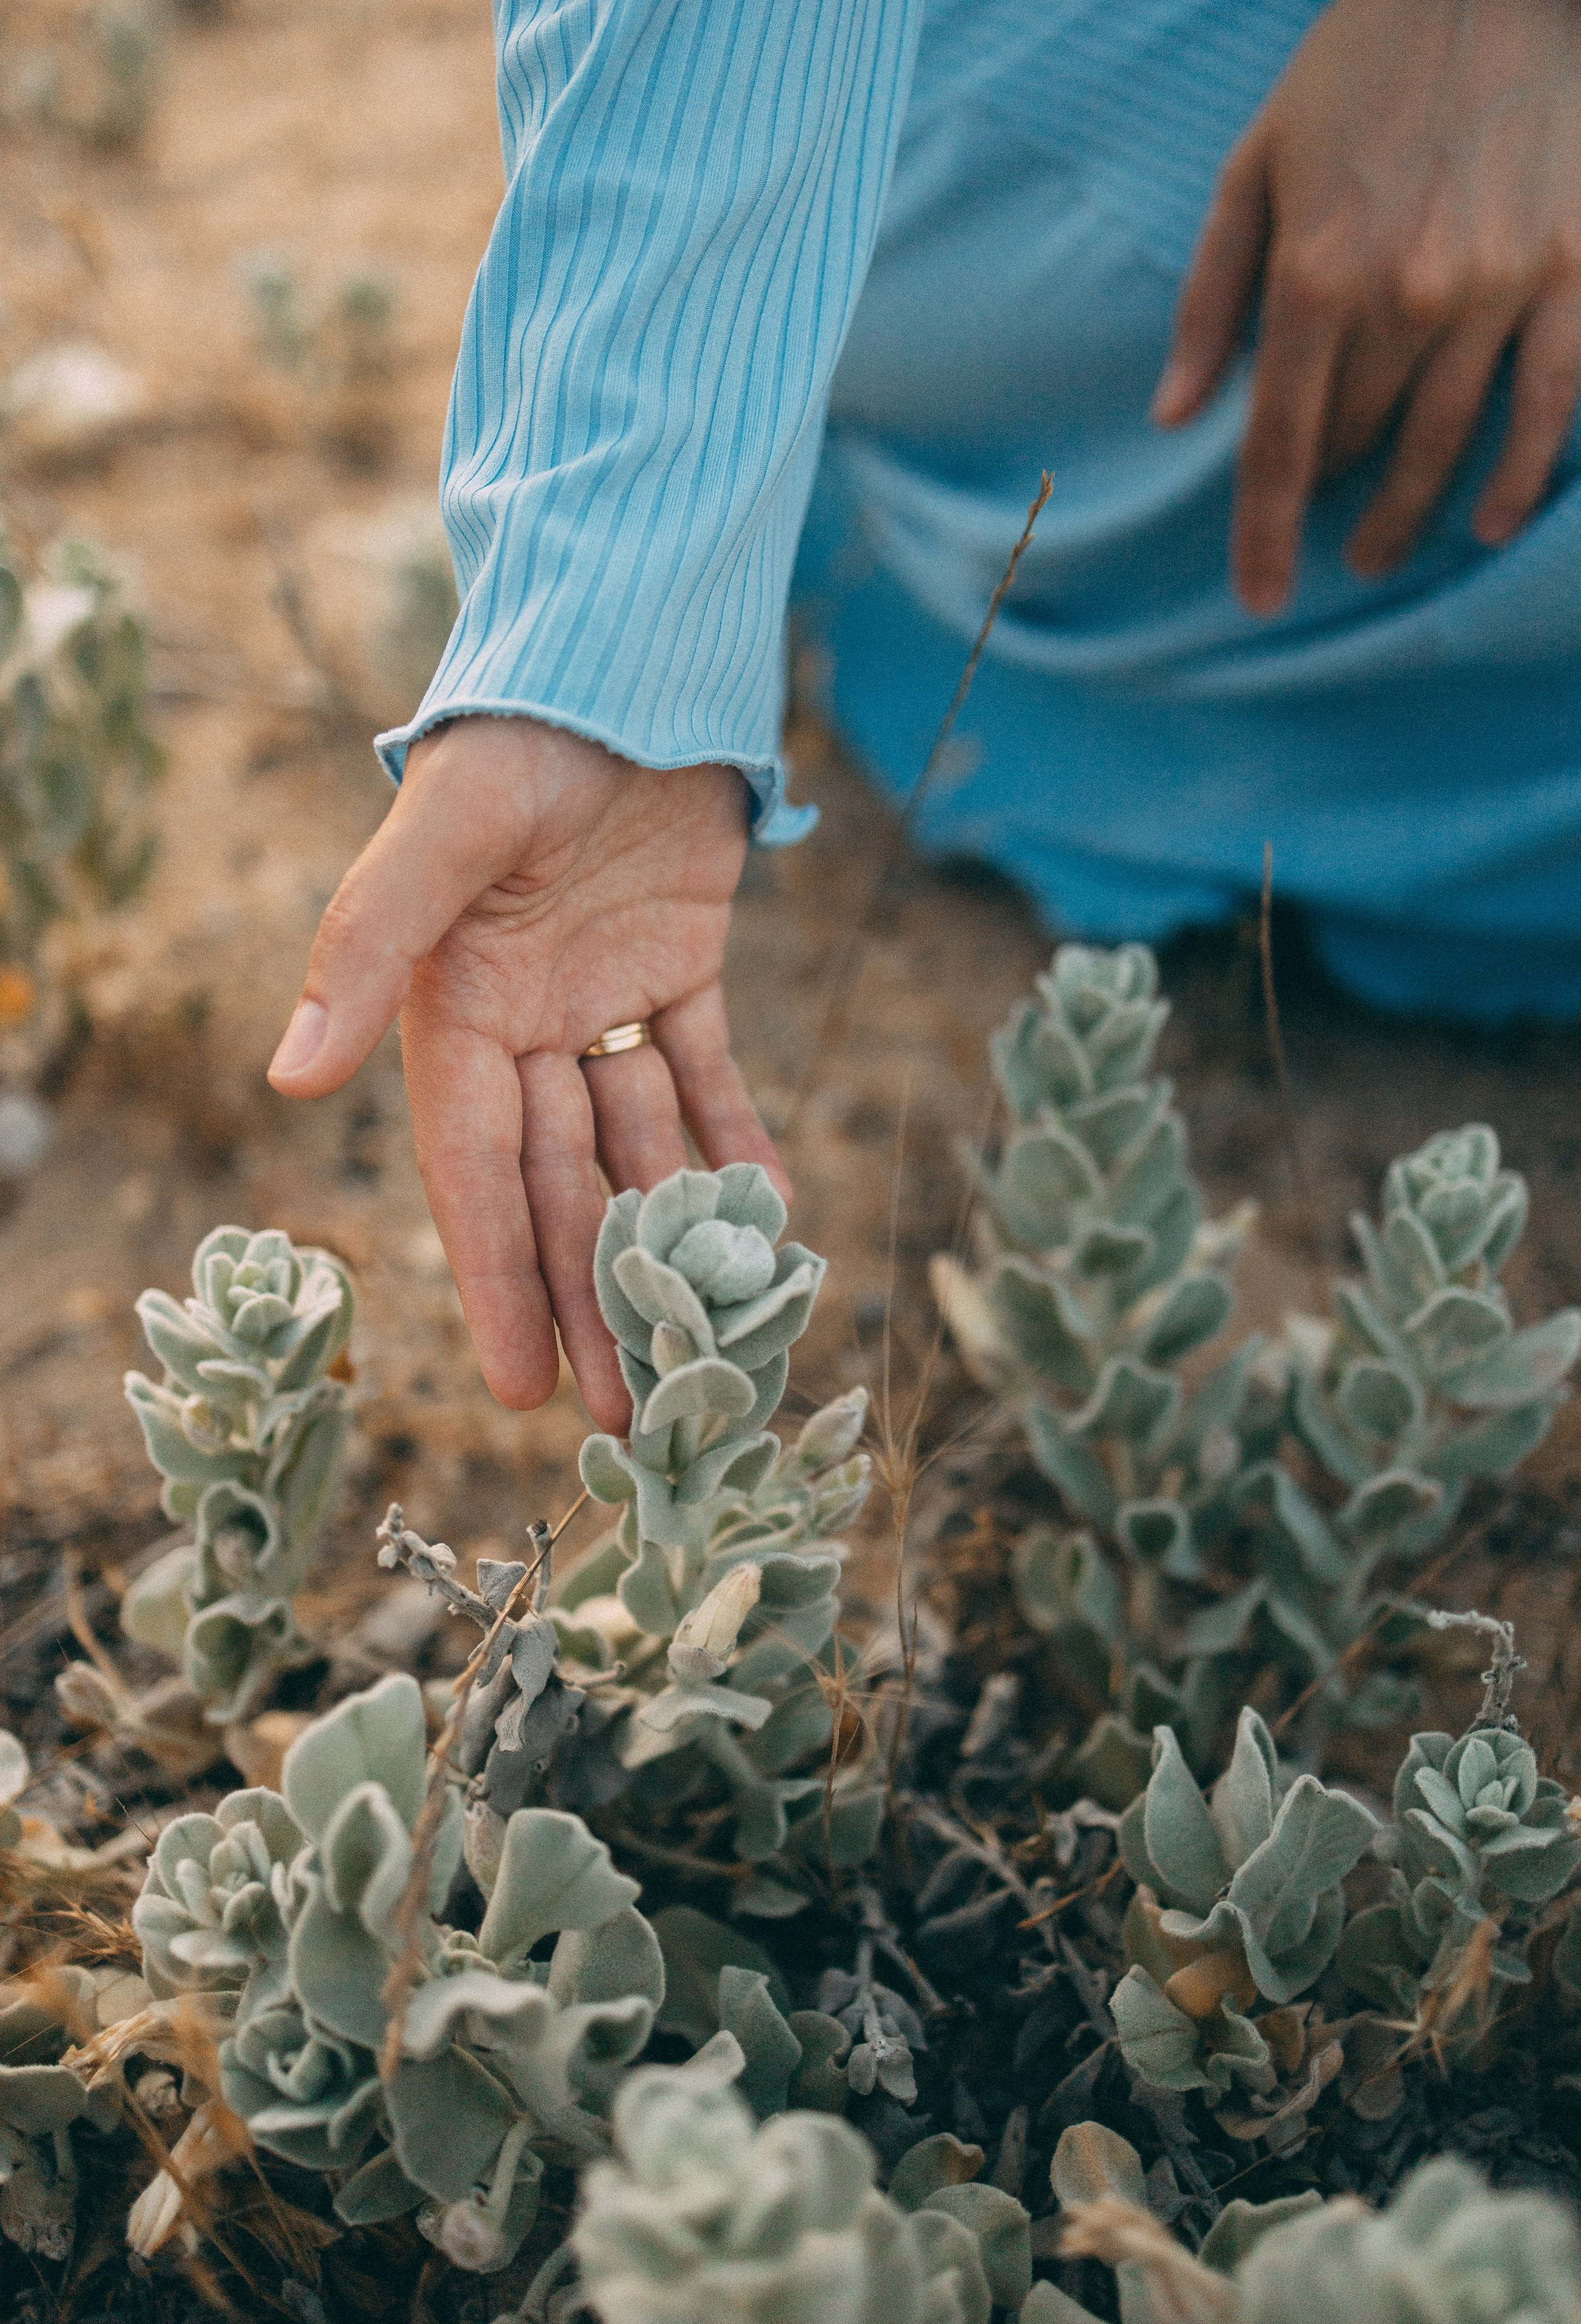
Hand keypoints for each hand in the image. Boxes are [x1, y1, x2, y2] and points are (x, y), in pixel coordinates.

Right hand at [266, 716, 785, 1430]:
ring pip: (637, 1150)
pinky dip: (736, 1139)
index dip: (498, 1279)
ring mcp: (605, 998)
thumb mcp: (442, 835)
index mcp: (453, 1008)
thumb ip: (367, 946)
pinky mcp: (682, 965)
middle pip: (561, 1186)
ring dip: (665, 1243)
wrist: (621, 646)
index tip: (518, 1386)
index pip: (475, 1173)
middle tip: (628, 1413)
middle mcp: (526, 1021)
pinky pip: (709, 1073)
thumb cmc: (518, 732)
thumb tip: (285, 1076)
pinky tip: (769, 1219)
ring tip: (695, 1353)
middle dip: (590, 1297)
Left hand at [1152, 0, 1580, 611]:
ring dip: (1412, 511)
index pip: (1280, 444)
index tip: (1259, 594)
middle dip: (1334, 497)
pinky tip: (1493, 520)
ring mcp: (1499, 290)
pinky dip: (1523, 473)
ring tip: (1384, 552)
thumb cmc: (1360, 71)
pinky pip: (1552, 402)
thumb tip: (1175, 413)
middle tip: (1328, 535)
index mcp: (1317, 275)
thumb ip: (1210, 297)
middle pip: (1358, 445)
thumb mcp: (1255, 166)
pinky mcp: (1575, 272)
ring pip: (1448, 441)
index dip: (1264, 533)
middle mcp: (1408, 297)